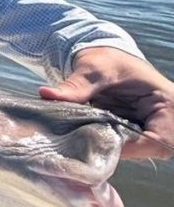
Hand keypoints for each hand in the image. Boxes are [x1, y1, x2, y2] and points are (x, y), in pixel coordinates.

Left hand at [39, 47, 173, 159]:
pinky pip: (125, 146)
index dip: (128, 146)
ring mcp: (153, 128)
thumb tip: (47, 94)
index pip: (157, 140)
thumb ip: (76, 86)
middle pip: (148, 149)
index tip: (96, 139)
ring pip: (135, 150)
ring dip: (109, 145)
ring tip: (83, 134)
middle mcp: (167, 120)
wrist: (105, 58)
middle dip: (116, 147)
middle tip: (85, 138)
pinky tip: (87, 134)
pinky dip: (106, 141)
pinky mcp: (138, 132)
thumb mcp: (93, 68)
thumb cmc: (107, 59)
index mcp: (167, 103)